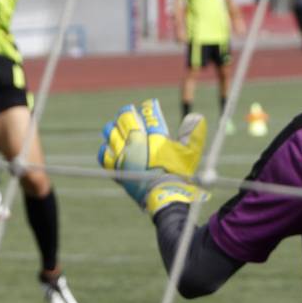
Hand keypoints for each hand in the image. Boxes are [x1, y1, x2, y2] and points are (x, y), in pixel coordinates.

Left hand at [98, 99, 208, 213]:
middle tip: (132, 112)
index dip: (150, 106)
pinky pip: (104, 153)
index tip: (151, 104)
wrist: (164, 197)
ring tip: (119, 126)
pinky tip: (111, 145)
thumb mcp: (191, 154)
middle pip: (126, 118)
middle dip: (129, 112)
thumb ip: (193, 134)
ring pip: (111, 132)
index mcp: (155, 137)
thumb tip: (197, 116)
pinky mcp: (115, 168)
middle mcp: (136, 143)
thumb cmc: (179, 175)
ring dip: (115, 126)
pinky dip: (107, 147)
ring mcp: (123, 155)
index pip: (149, 113)